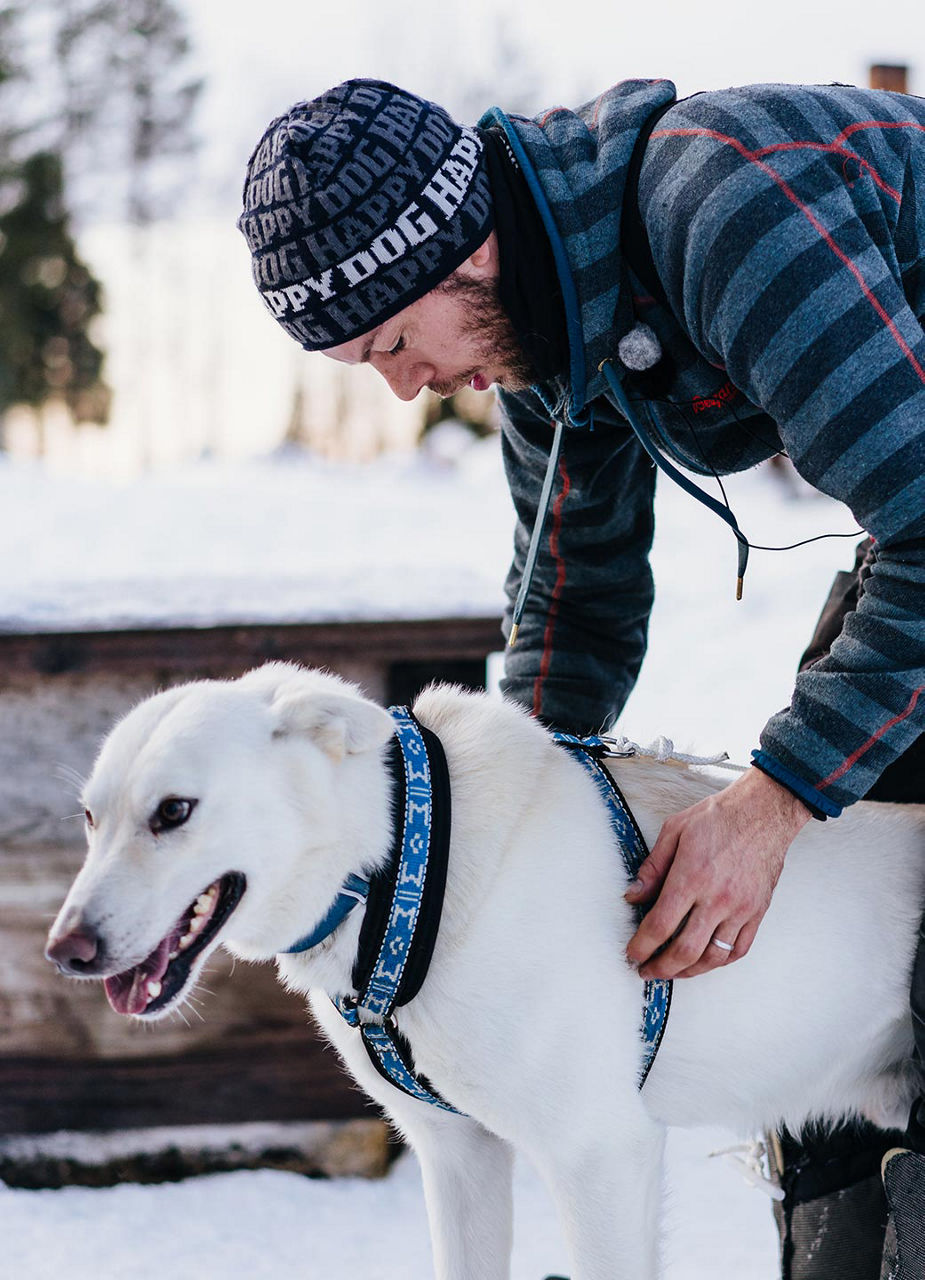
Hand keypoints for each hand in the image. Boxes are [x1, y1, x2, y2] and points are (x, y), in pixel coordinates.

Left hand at [624, 767, 810, 979]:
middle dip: (661, 967)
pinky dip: (719, 962)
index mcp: (692, 877)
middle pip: (685, 950)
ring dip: (688, 971)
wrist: (763, 811)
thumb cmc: (718, 817)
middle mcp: (717, 898)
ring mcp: (740, 908)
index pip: (660, 925)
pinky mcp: (757, 912)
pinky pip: (738, 949)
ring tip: (672, 972)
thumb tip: (633, 896)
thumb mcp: (674, 831)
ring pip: (713, 957)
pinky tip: (704, 961)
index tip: (632, 953)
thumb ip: (652, 867)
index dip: (642, 946)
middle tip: (646, 971)